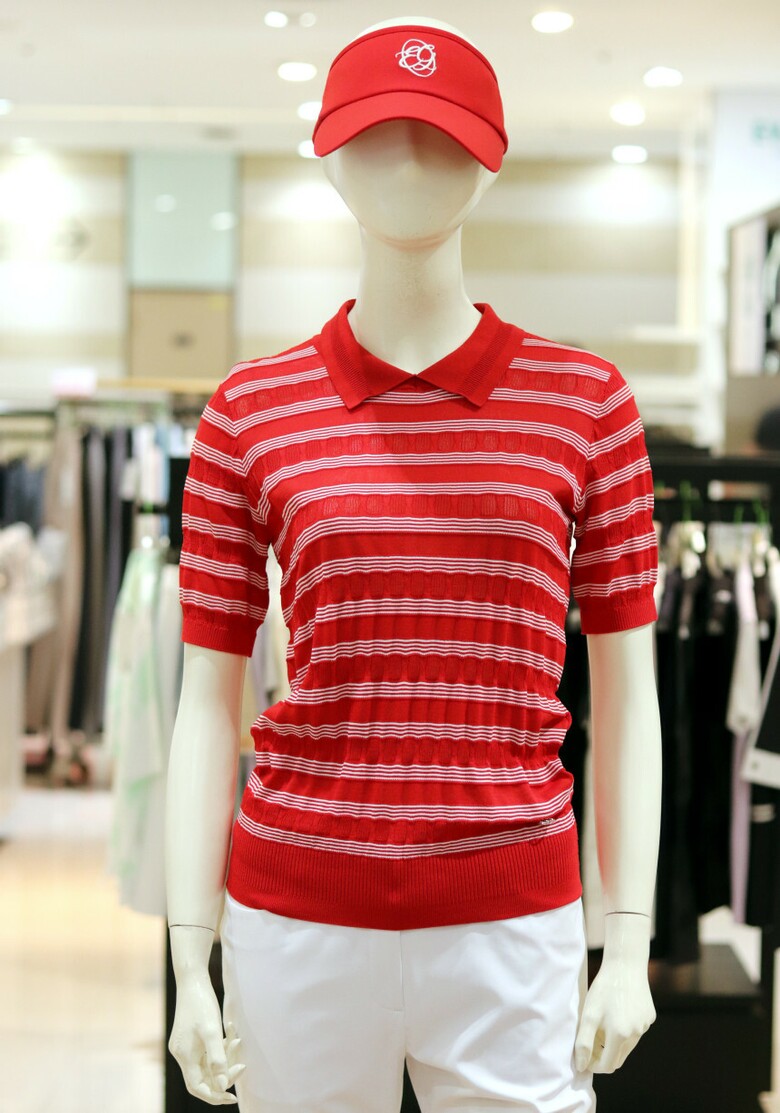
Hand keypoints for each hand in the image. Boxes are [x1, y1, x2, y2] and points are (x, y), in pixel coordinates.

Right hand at [168, 972, 245, 1103]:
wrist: (192, 979)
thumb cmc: (201, 1003)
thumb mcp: (211, 1031)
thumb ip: (217, 1059)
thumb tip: (222, 1086)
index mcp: (184, 1056)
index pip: (197, 1087)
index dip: (214, 1095)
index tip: (232, 1098)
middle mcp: (182, 1054)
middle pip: (202, 1077)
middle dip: (222, 1076)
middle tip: (242, 1067)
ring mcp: (185, 1045)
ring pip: (206, 1063)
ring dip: (224, 1058)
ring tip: (238, 1043)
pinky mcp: (191, 1036)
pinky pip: (207, 1051)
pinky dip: (220, 1047)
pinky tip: (231, 1035)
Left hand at [574, 957, 655, 1073]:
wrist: (625, 964)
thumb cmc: (603, 989)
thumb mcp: (588, 1015)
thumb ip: (583, 1043)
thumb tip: (581, 1067)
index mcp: (620, 1036)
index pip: (607, 1066)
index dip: (594, 1065)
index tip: (584, 1057)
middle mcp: (636, 1034)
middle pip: (619, 1058)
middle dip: (604, 1056)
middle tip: (591, 1041)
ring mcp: (645, 1026)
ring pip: (628, 1045)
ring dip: (615, 1043)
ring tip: (602, 1024)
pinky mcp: (650, 1017)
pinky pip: (636, 1030)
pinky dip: (626, 1029)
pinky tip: (617, 1011)